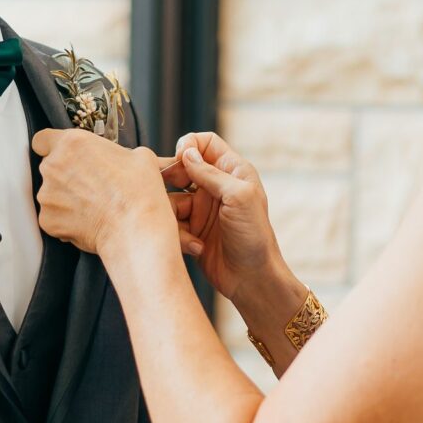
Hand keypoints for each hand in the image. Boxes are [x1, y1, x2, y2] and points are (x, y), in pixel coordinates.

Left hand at [31, 128, 174, 259]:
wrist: (134, 229)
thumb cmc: (137, 192)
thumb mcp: (140, 156)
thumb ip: (120, 153)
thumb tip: (125, 160)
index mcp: (72, 143)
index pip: (43, 139)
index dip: (52, 148)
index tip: (64, 156)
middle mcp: (53, 166)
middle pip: (50, 167)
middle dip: (65, 176)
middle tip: (89, 185)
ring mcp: (47, 195)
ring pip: (50, 194)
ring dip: (65, 199)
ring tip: (91, 207)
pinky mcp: (47, 220)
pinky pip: (53, 218)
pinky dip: (65, 221)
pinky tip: (87, 223)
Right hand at [168, 132, 281, 304]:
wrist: (251, 280)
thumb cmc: (254, 237)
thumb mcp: (239, 198)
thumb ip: (211, 173)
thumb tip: (186, 153)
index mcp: (232, 172)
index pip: (204, 143)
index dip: (190, 146)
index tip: (182, 158)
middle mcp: (214, 187)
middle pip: (181, 168)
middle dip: (171, 179)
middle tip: (168, 192)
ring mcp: (200, 209)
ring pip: (170, 197)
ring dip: (172, 213)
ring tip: (186, 231)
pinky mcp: (189, 230)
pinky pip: (170, 222)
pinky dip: (177, 234)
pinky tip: (194, 247)